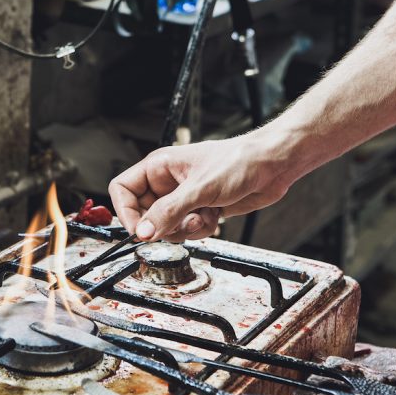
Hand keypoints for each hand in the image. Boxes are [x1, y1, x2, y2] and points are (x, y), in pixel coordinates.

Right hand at [108, 133, 293, 241]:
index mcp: (158, 167)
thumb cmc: (238, 161)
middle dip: (163, 225)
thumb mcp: (199, 189)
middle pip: (144, 215)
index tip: (139, 231)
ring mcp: (182, 198)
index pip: (123, 190)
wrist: (272, 166)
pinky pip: (186, 231)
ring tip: (203, 215)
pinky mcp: (198, 210)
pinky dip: (200, 229)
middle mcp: (166, 183)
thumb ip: (168, 212)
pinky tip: (216, 215)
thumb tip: (143, 233)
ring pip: (166, 227)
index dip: (126, 212)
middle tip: (180, 223)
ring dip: (185, 229)